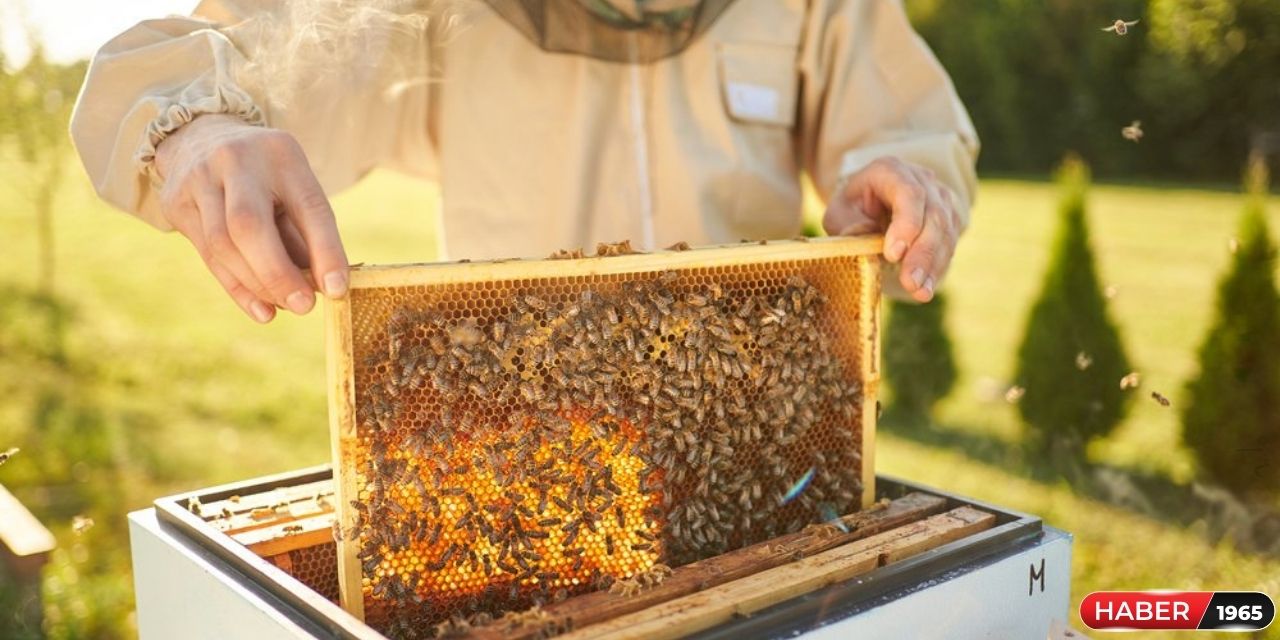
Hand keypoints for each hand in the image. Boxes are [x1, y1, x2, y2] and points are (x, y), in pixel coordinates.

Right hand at [156, 115, 348, 322]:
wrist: (201, 138)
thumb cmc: (266, 175)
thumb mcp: (294, 186)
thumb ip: (306, 233)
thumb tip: (322, 287)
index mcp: (281, 153)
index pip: (307, 205)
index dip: (325, 251)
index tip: (337, 289)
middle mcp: (236, 160)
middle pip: (249, 225)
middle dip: (278, 273)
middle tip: (304, 306)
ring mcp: (199, 179)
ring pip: (222, 244)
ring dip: (257, 284)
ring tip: (285, 306)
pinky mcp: (177, 202)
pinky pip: (208, 255)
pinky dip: (237, 288)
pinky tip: (261, 310)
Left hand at [822, 157, 963, 302]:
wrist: (872, 201)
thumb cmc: (853, 208)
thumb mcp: (839, 213)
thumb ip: (848, 225)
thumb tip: (866, 237)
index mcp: (890, 170)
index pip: (908, 194)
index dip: (906, 224)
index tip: (893, 255)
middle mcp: (921, 179)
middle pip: (933, 215)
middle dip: (922, 253)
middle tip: (910, 283)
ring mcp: (940, 197)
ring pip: (946, 231)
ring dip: (933, 265)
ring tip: (920, 292)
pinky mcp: (949, 217)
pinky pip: (950, 243)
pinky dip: (938, 267)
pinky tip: (926, 288)